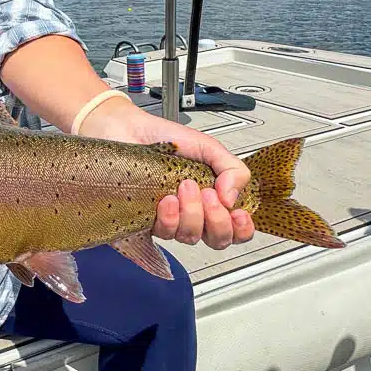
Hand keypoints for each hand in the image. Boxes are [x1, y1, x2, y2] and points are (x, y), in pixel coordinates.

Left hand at [79, 96, 253, 249]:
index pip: (236, 228)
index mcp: (213, 197)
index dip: (242, 228)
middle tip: (208, 195)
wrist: (127, 130)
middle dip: (217, 221)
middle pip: (217, 239)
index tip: (239, 214)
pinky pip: (165, 233)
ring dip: (192, 214)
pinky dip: (170, 217)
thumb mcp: (207, 147)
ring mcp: (171, 218)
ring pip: (191, 237)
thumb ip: (231, 168)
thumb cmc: (164, 137)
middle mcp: (194, 212)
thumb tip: (233, 198)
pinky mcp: (148, 220)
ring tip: (184, 186)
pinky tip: (167, 200)